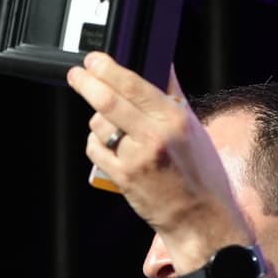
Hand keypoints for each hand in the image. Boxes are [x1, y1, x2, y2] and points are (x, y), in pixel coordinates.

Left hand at [64, 53, 244, 249]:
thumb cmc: (201, 172)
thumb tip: (163, 63)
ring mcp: (136, 158)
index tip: (94, 60)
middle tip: (77, 74)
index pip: (134, 85)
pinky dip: (97, 143)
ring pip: (99, 125)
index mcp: (174, 119)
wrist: (201, 218)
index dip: (108, 68)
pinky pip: (96, 150)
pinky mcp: (123, 178)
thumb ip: (173, 95)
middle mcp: (155, 136)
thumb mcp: (193, 127)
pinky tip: (108, 144)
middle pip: (108, 101)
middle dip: (86, 83)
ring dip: (98, 119)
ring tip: (110, 122)